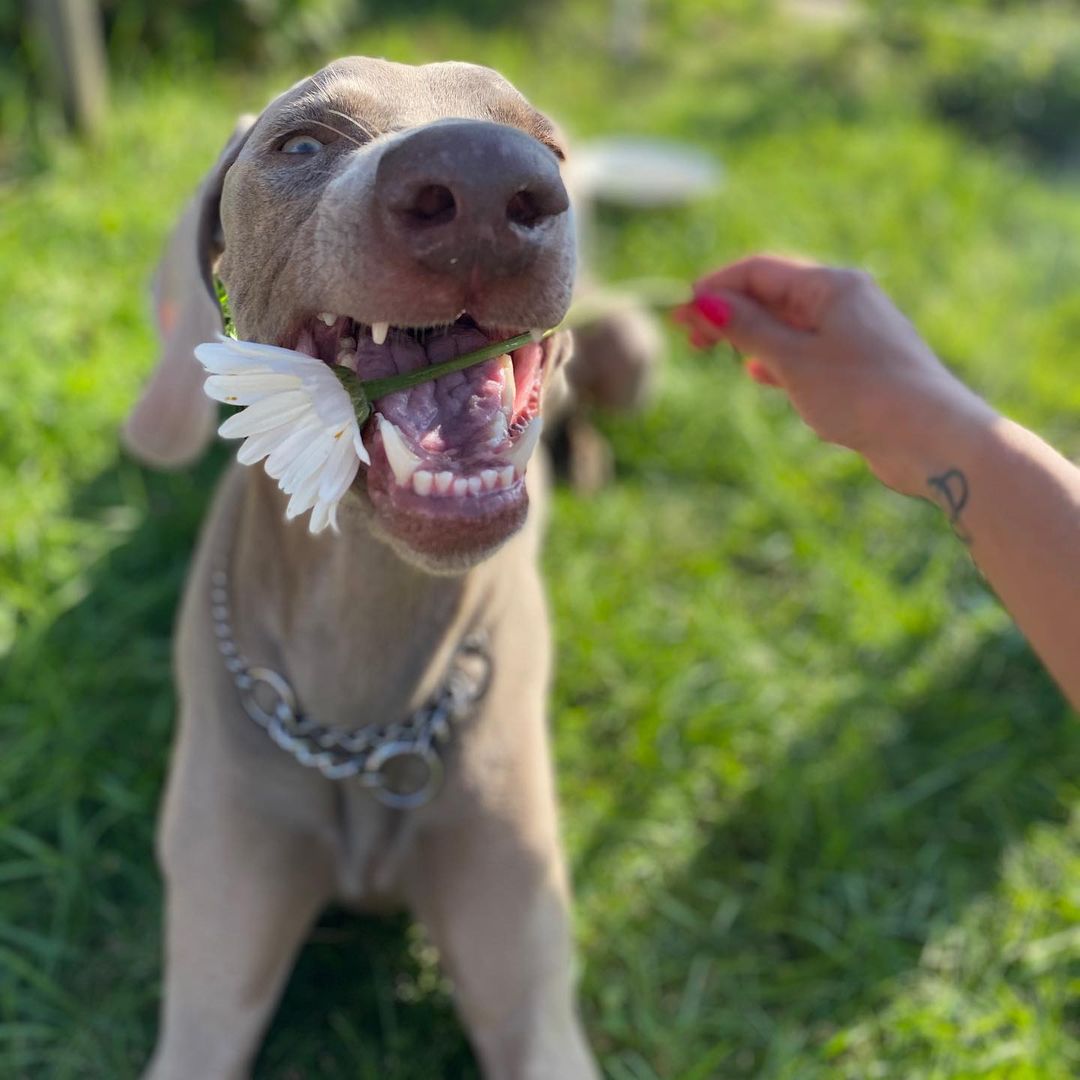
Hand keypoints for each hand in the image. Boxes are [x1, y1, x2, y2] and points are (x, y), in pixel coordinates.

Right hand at [673, 254, 998, 497]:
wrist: (932, 437)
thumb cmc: (862, 393)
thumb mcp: (793, 360)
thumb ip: (747, 329)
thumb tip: (705, 302)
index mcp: (832, 285)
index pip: (759, 271)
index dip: (715, 287)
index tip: (681, 312)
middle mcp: (846, 299)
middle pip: (772, 294)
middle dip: (729, 312)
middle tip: (691, 339)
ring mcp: (854, 333)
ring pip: (789, 324)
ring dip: (751, 336)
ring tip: (718, 355)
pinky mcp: (859, 366)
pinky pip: (807, 351)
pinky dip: (778, 358)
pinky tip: (760, 376)